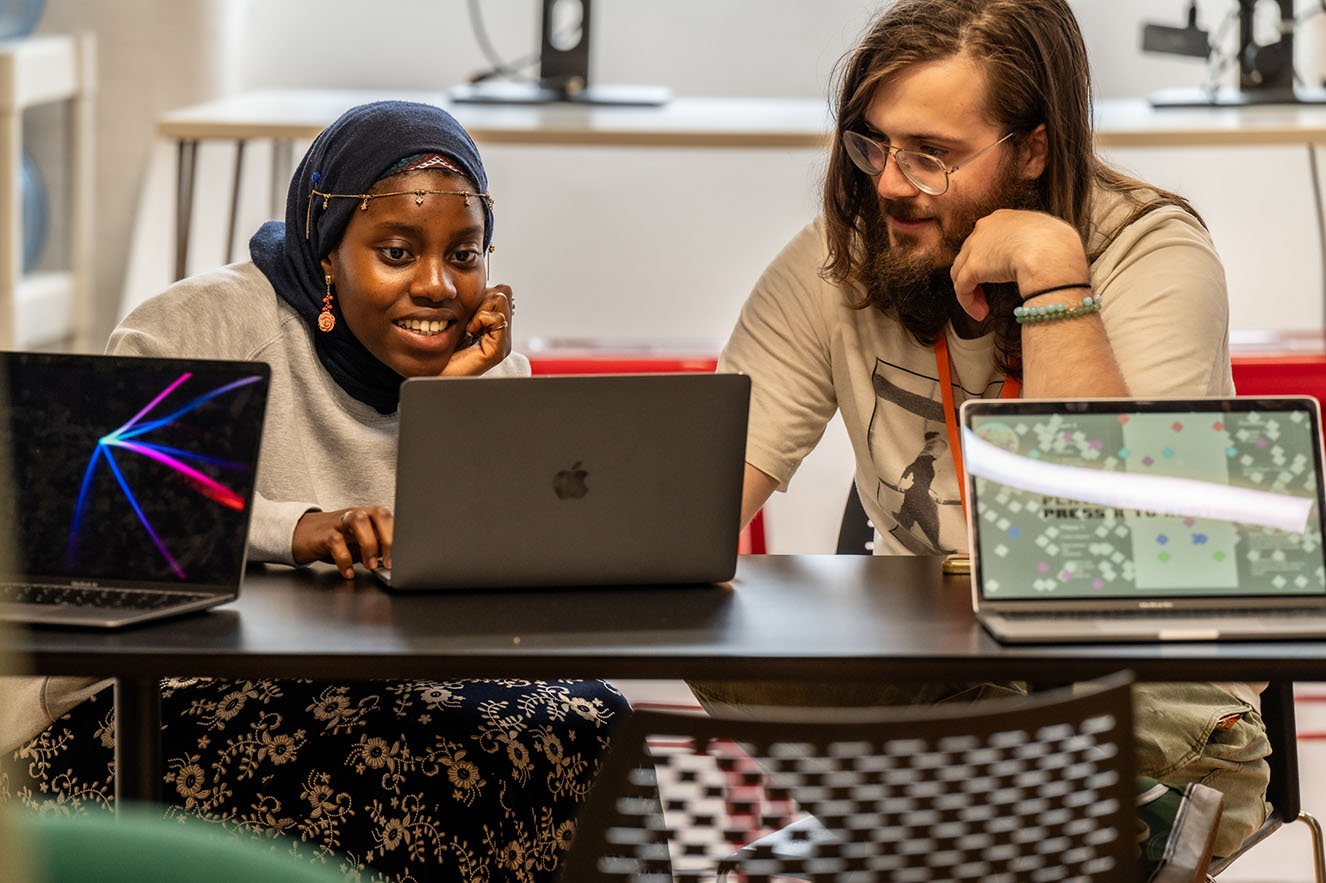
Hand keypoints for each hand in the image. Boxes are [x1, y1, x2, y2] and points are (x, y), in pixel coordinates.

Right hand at [292, 506, 393, 579]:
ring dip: (368, 544)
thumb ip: (378, 549)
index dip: (399, 536)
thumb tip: (396, 564)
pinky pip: (336, 542)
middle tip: (389, 562)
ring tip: (370, 565)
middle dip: (388, 538)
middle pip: (378, 514)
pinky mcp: (323, 534)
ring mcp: (339, 522)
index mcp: (370, 515)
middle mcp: (357, 514)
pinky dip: (344, 560)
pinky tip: (349, 572)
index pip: (390, 518)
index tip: (405, 556)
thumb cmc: (338, 539)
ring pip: (358, 520)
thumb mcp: (360, 542)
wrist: (302, 534)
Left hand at [441, 284, 514, 376]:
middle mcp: (500, 332)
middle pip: (504, 292)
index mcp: (492, 323)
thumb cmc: (441, 347)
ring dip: (480, 309)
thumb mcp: (458, 315)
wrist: (434, 372)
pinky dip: (480, 319)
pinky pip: (497, 318)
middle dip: (483, 299)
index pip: (501, 291)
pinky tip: (471, 332)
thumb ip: (472, 302)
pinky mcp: (498, 350)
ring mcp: (502, 341)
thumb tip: (481, 286)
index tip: (468, 311)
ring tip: (469, 327)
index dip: (483, 294)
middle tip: (469, 319)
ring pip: (501, 299)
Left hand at [949, 210, 1088, 320]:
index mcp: (1004, 218)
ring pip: (963, 272)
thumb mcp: (1048, 236)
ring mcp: (976, 246)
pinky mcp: (972, 267)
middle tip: (988, 294)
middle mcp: (985, 227)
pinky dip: (968, 303)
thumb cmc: (1059, 246)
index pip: (988, 238)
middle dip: (979, 276)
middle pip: (972, 254)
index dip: (992, 258)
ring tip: (983, 309)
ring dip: (972, 292)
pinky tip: (980, 314)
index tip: (1000, 273)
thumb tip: (1042, 258)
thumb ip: (1036, 244)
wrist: (1052, 252)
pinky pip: (963, 288)